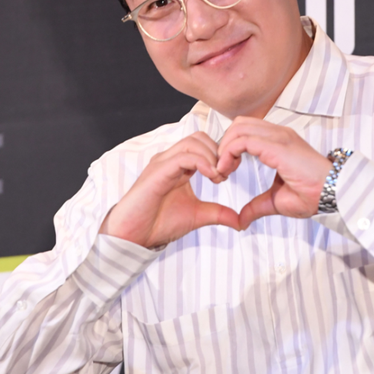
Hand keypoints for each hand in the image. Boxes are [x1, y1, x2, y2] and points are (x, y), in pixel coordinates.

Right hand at [99, 132, 239, 248]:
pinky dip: (201, 162)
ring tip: (219, 176)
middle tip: (227, 173)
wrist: (133, 236)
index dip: (221, 154)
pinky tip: (211, 176)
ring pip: (193, 142)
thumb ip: (218, 213)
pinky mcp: (157, 171)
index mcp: (179, 165)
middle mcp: (170, 159)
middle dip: (219, 151)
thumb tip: (240, 222)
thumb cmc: (158, 223)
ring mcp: (162, 163)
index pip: (203, 144)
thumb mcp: (197, 216)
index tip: (231, 172)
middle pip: (200, 137)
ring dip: (212, 156)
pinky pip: (183, 156)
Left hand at [217, 117, 331, 229]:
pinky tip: (227, 169)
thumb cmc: (312, 195)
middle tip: (221, 169)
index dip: (229, 147)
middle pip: (238, 124)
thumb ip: (256, 206)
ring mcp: (278, 137)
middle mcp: (277, 134)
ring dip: (224, 148)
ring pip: (238, 128)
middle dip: (223, 144)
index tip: (225, 170)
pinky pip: (243, 140)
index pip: (245, 130)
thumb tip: (241, 220)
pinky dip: (229, 153)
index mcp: (278, 142)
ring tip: (222, 170)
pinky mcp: (277, 145)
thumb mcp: (276, 201)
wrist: (332, 194)